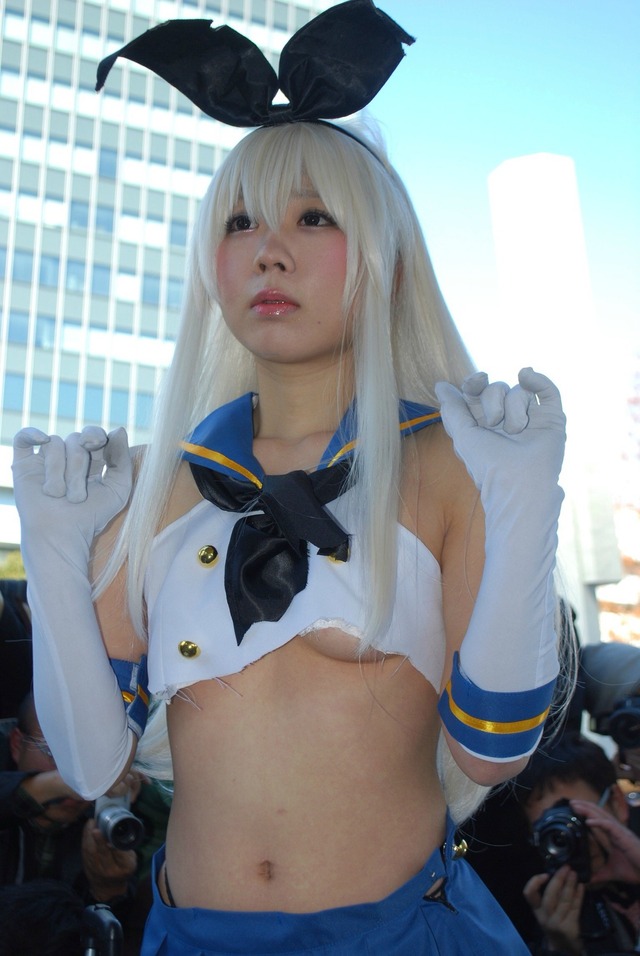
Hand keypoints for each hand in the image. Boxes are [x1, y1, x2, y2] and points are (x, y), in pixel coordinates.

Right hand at [12, 426, 131, 548]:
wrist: (61, 534)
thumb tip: (118, 429)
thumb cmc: (92, 516)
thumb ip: (122, 460)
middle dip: (79, 464)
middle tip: (78, 495)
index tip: (98, 443)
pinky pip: (24, 438)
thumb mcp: (118, 489)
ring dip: (59, 470)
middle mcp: (68, 458)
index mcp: (90, 461)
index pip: (94, 435)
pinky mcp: (24, 465)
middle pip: (75, 439)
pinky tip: (41, 440)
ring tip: (59, 495)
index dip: (96, 435)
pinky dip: (31, 434)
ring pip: (54, 444)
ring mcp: (45, 461)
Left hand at [82, 818, 136, 901]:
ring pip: (91, 851)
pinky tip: (88, 828)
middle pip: (103, 854)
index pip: (120, 857)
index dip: (116, 849)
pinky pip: (85, 849)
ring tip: (92, 823)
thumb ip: (126, 848)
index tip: (111, 841)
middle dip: (99, 842)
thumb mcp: (131, 861)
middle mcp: (109, 869)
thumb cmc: (122, 869)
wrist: (107, 887)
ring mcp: (95, 868)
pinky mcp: (86, 864)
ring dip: (90, 836)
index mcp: (124, 867)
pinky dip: (86, 837)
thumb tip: (119, 832)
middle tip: (96, 829)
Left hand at [434, 368, 565, 494]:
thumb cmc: (487, 464)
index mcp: (483, 423)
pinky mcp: (552, 418)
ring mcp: (530, 418)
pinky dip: (538, 379)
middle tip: (494, 421)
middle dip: (493, 399)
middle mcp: (506, 419)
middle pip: (497, 388)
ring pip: (519, 390)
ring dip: (514, 407)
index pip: (478, 393)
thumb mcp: (463, 435)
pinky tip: (526, 374)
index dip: (474, 383)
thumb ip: (452, 410)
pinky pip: (547, 391)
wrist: (518, 482)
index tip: (476, 383)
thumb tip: (440, 385)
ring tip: (516, 430)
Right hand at [524, 866, 583, 954]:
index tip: (545, 874)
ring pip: (564, 901)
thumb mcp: (546, 914)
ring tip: (574, 874)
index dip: (535, 882)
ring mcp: (558, 923)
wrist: (563, 949)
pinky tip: (581, 886)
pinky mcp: (570, 927)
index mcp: (537, 911)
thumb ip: (549, 897)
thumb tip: (558, 875)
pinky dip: (578, 896)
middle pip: (549, 896)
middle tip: (566, 868)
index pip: (529, 894)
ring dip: (570, 885)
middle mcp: (545, 917)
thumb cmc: (554, 925)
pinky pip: (575, 908)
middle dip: (558, 880)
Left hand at [570, 797, 639, 884]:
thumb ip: (600, 874)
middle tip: (571, 803)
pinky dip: (598, 822)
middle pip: (598, 813)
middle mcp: (615, 830)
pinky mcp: (623, 836)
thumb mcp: (612, 872)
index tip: (574, 810)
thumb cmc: (635, 870)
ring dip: (587, 809)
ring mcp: (619, 832)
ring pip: (601, 815)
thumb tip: (588, 880)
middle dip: (584, 806)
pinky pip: (609, 826)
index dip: (587, 813)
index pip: (598, 819)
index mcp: (613, 835)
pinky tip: (588, 821)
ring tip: (575, 806)